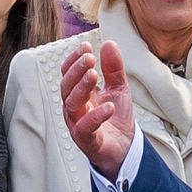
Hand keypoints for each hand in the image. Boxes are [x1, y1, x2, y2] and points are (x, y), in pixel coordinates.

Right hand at [58, 39, 138, 178]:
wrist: (125, 147)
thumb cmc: (116, 118)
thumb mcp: (118, 87)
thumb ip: (113, 68)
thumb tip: (109, 43)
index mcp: (79, 93)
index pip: (68, 73)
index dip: (74, 59)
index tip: (86, 46)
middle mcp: (74, 107)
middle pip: (66, 86)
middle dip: (76, 70)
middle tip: (88, 58)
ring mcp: (78, 123)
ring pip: (71, 104)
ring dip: (81, 88)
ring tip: (94, 75)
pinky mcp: (86, 139)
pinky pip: (85, 127)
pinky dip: (96, 116)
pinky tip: (108, 106)